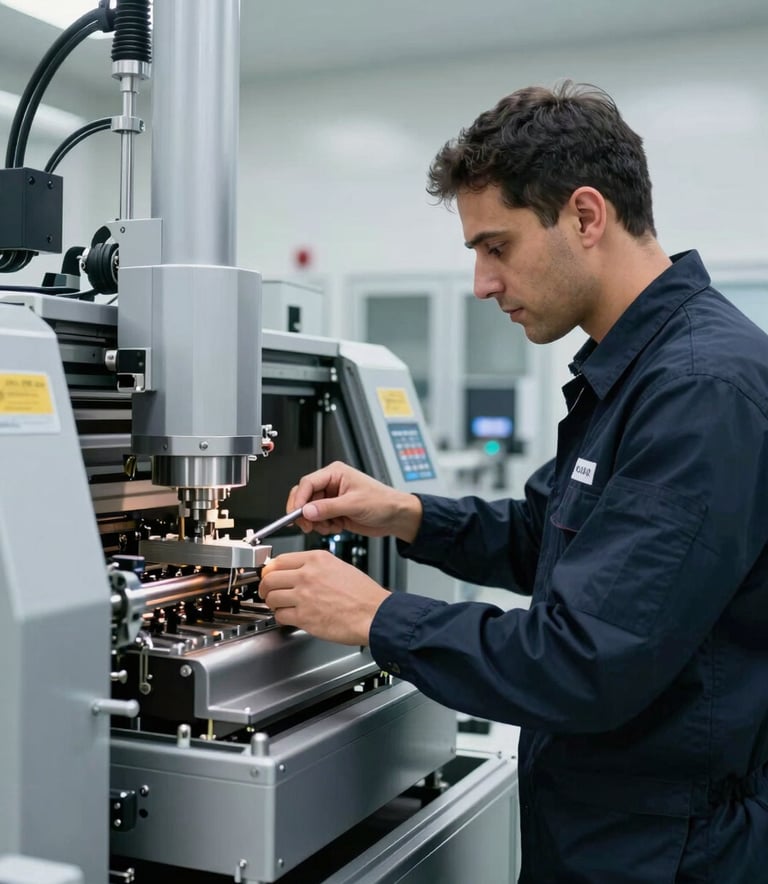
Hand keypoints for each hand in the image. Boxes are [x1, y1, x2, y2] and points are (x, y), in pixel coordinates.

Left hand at [259, 550, 390, 644]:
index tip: (269, 575)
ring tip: (278, 605)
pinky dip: (281, 617)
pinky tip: (288, 616)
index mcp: (316, 559)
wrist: (373, 614)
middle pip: (270, 578)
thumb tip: (296, 571)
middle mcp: (307, 574)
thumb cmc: (363, 594)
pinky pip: (280, 615)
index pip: (280, 560)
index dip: (270, 570)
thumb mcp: (339, 566)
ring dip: (272, 603)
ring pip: (271, 597)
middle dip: (264, 587)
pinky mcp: (304, 616)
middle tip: (266, 591)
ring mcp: (304, 595)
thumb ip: (315, 566)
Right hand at [287, 461, 422, 542]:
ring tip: (330, 526)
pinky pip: (319, 520)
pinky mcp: (334, 511)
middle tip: (307, 525)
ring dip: (316, 522)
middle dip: (304, 513)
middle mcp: (331, 484)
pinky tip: (337, 527)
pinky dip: (324, 526)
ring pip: (310, 511)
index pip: (307, 483)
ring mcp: (332, 499)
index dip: (299, 499)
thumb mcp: (354, 504)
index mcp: (335, 473)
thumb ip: (328, 508)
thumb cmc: (382, 502)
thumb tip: (307, 511)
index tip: (296, 514)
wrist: (395, 517)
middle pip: (305, 497)